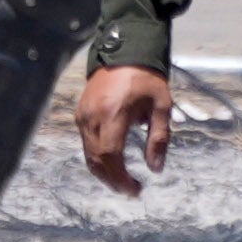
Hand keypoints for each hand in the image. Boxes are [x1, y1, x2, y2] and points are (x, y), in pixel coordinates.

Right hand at [73, 59, 177, 194]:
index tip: (135, 190)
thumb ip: (159, 138)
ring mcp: (83, 115)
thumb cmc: (146, 78)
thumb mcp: (161, 106)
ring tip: (123, 181)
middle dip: (113, 180)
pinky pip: (85, 143)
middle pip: (96, 160)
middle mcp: (93, 117)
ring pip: (88, 155)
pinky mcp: (80, 114)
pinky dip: (97, 158)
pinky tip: (112, 162)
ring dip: (104, 172)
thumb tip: (156, 169)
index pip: (111, 156)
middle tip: (131, 190)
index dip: (121, 178)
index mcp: (114, 114)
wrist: (124, 51)